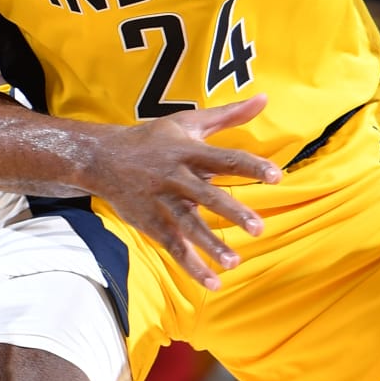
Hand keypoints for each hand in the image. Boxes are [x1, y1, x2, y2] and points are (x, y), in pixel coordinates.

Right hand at [82, 94, 280, 290]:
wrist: (102, 158)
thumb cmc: (153, 139)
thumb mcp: (188, 122)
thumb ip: (229, 115)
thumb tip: (265, 98)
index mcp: (188, 151)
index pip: (226, 159)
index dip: (251, 167)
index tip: (277, 176)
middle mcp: (175, 176)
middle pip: (207, 195)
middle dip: (232, 212)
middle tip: (259, 228)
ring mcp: (161, 202)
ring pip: (187, 225)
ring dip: (210, 245)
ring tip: (234, 262)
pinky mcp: (151, 222)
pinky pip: (174, 247)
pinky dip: (192, 266)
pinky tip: (213, 283)